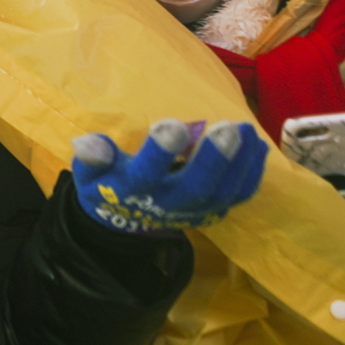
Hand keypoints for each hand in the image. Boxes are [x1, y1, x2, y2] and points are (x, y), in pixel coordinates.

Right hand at [72, 119, 265, 235]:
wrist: (125, 219)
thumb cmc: (106, 185)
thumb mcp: (88, 173)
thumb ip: (89, 157)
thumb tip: (89, 143)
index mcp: (132, 192)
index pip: (146, 176)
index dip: (160, 154)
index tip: (173, 125)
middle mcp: (167, 204)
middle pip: (195, 187)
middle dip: (214, 159)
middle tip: (228, 128)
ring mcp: (194, 210)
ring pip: (222, 193)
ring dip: (239, 163)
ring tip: (247, 130)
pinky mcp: (212, 210)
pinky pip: (237, 196)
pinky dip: (251, 174)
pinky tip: (257, 146)